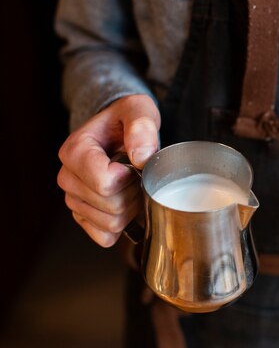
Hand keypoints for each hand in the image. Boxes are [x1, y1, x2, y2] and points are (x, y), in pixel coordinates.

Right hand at [57, 94, 159, 246]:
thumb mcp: (138, 110)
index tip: (134, 163)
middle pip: (110, 206)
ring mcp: (73, 199)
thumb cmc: (126, 120)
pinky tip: (125, 203)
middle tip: (136, 174)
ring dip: (130, 208)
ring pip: (110, 223)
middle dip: (133, 193)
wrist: (117, 130)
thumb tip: (141, 157)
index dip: (129, 177)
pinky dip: (122, 224)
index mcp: (74, 151)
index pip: (105, 183)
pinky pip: (104, 237)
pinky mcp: (82, 217)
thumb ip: (141, 126)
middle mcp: (67, 178)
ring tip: (131, 185)